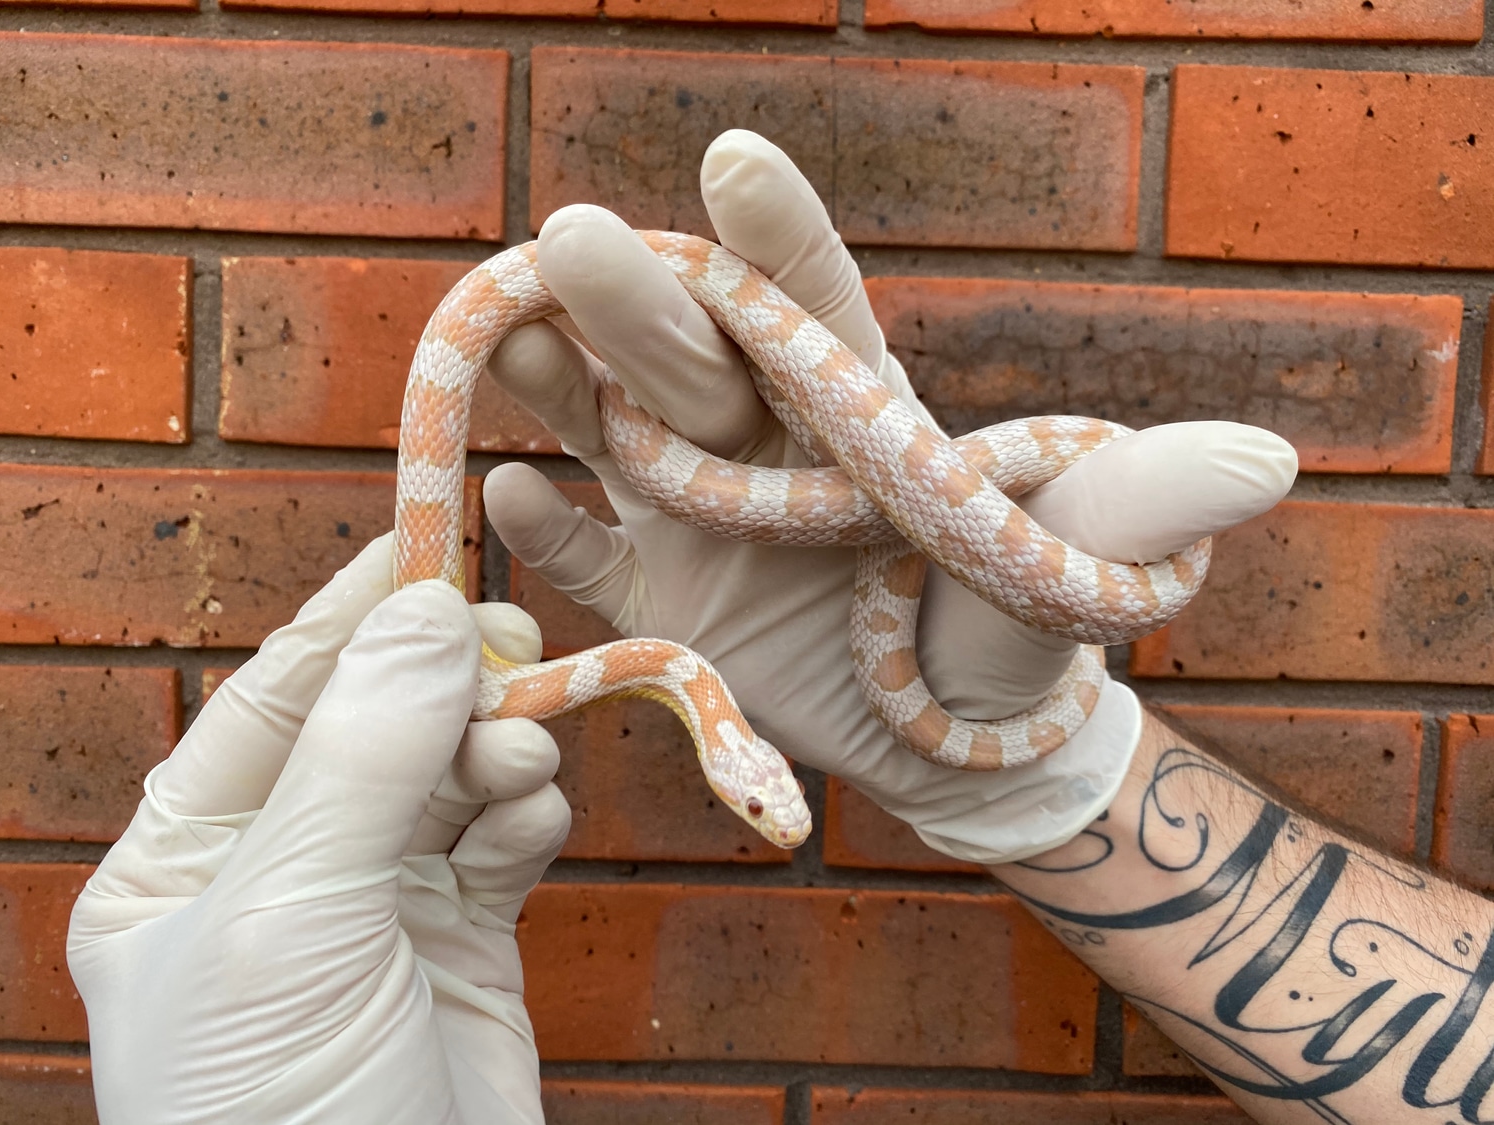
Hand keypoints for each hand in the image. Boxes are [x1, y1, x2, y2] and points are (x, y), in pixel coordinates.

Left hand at [67, 535, 567, 1124]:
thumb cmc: (278, 1110)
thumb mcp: (291, 917)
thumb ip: (360, 757)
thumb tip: (428, 612)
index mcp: (186, 857)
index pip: (273, 698)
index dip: (350, 618)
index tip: (428, 542)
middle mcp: (282, 868)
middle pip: (376, 724)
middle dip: (441, 684)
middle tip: (508, 644)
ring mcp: (379, 905)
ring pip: (449, 772)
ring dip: (493, 745)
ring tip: (520, 756)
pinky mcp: (464, 941)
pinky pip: (502, 837)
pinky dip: (526, 810)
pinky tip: (534, 812)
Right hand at [482, 129, 1295, 864]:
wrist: (949, 736)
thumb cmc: (1011, 632)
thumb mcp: (1072, 570)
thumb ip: (1135, 506)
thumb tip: (1269, 462)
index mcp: (863, 415)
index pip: (818, 310)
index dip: (779, 241)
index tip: (737, 162)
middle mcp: (766, 443)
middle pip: (696, 358)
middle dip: (640, 302)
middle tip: (572, 238)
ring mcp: (701, 515)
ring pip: (615, 430)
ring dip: (560, 384)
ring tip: (497, 335)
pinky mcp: (661, 599)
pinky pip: (595, 560)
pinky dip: (549, 531)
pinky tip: (501, 493)